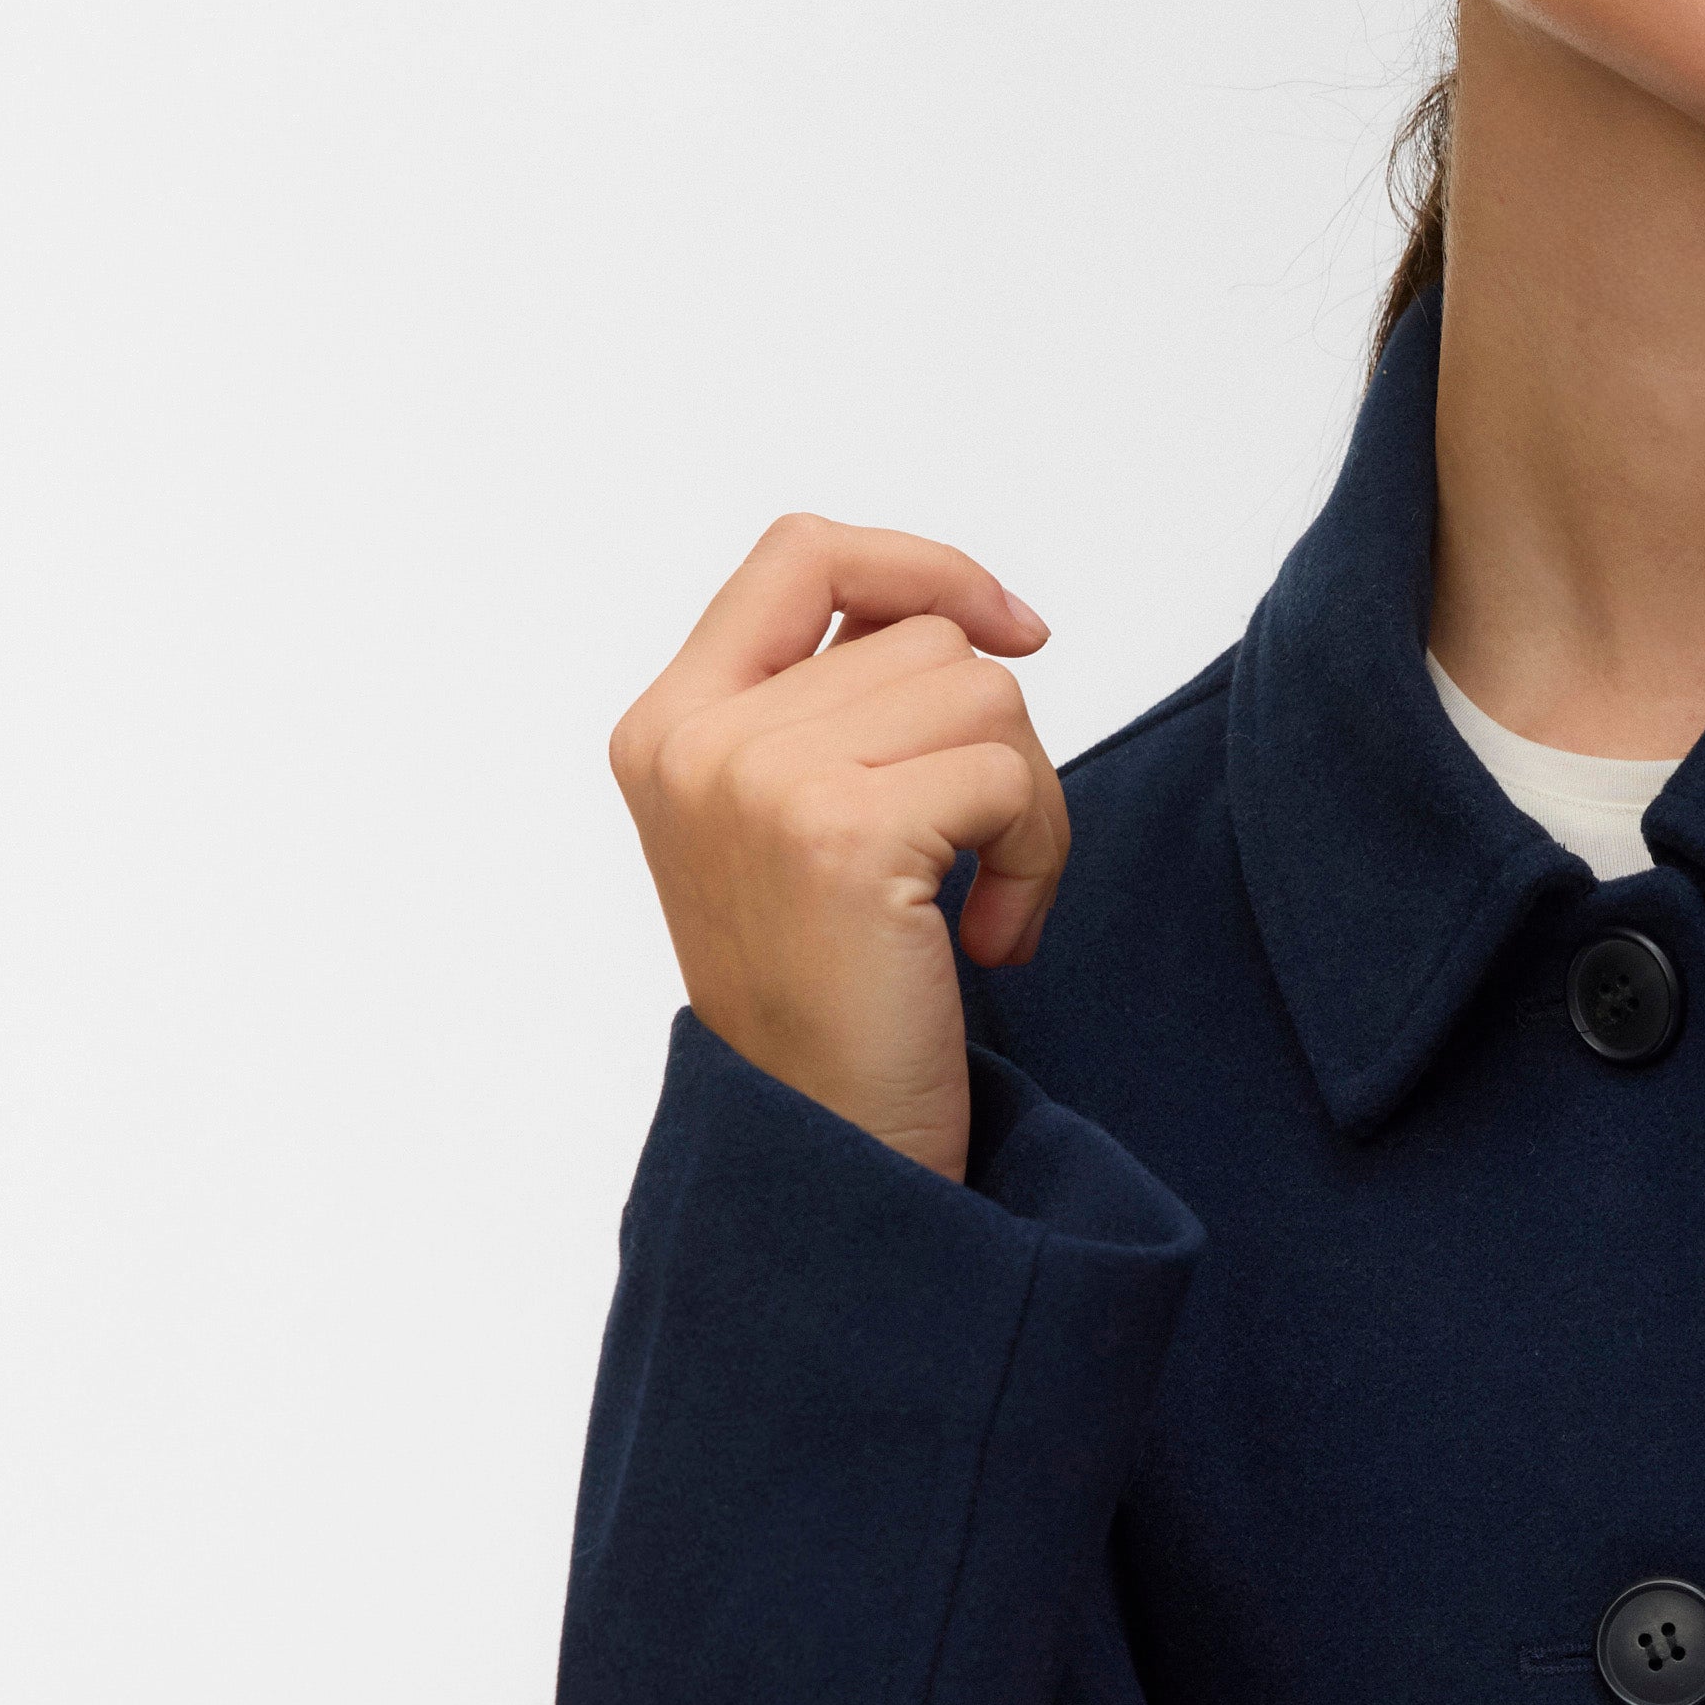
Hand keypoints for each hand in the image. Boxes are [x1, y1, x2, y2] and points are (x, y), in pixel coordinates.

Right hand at [610, 518, 1067, 1180]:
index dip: (922, 565)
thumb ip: (838, 710)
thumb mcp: (796, 831)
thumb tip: (974, 618)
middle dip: (995, 744)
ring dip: (1027, 806)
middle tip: (981, 865)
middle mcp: (697, 741)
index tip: (1012, 631)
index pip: (801, 552)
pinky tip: (989, 943)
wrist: (824, 1152)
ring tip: (980, 909)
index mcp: (667, 726)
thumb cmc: (830, 1008)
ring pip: (981, 693)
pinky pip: (1009, 774)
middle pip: (923, 636)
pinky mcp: (843, 832)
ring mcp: (760, 780)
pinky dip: (1038, 858)